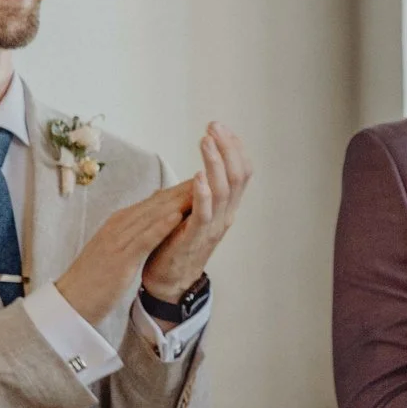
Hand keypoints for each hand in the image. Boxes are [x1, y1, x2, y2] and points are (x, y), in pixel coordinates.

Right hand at [56, 182, 192, 323]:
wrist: (70, 302)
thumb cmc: (94, 278)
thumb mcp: (114, 249)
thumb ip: (131, 233)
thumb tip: (151, 218)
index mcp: (118, 223)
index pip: (152, 202)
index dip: (177, 191)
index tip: (200, 180)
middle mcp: (118, 227)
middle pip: (155, 204)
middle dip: (182, 191)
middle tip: (208, 175)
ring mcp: (117, 241)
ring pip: (151, 217)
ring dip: (176, 203)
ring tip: (199, 190)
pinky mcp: (119, 259)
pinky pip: (143, 240)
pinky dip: (160, 227)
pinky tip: (177, 218)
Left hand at [143, 124, 252, 301]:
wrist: (166, 281)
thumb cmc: (175, 244)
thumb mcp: (191, 212)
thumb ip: (199, 193)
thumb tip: (203, 168)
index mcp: (226, 207)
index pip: (240, 172)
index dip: (234, 148)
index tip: (221, 127)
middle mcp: (226, 214)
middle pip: (238, 175)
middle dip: (228, 148)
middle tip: (215, 126)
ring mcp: (214, 227)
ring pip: (225, 189)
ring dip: (216, 163)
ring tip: (207, 141)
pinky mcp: (197, 238)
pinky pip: (205, 213)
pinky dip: (204, 193)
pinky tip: (198, 175)